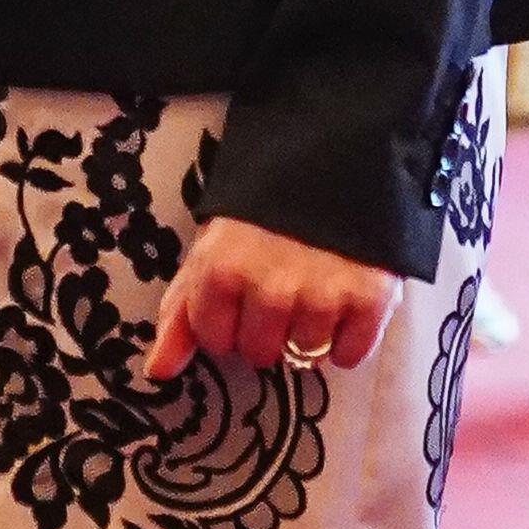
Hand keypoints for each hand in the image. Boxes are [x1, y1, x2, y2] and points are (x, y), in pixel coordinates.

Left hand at [145, 217, 401, 388]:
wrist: (341, 156)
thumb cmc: (265, 208)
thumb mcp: (212, 247)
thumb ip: (181, 313)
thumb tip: (158, 372)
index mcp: (221, 271)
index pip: (215, 341)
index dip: (227, 322)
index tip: (241, 296)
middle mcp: (270, 289)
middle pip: (260, 354)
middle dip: (267, 330)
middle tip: (283, 288)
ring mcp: (322, 296)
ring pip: (304, 355)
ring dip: (309, 332)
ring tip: (316, 288)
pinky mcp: (370, 299)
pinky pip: (349, 355)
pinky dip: (348, 340)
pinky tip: (344, 305)